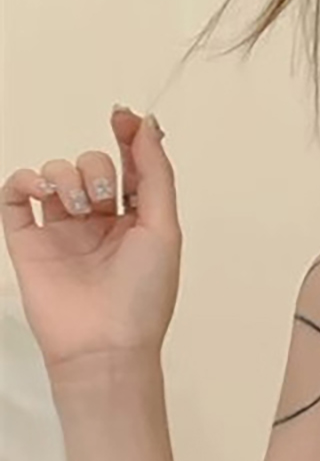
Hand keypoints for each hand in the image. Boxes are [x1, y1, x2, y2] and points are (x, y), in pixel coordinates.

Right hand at [2, 106, 181, 374]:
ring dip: (69, 180)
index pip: (130, 165)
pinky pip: (14, 194)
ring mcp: (61, 230)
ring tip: (79, 212)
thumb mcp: (163, 228)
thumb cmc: (143, 294)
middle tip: (104, 203)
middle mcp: (99, 221)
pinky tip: (41, 190)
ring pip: (56, 174)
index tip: (122, 116)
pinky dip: (24, 180)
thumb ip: (156, 175)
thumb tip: (148, 126)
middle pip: (92, 164)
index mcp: (137, 219)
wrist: (104, 344)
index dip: (127, 136)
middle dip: (98, 171)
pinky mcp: (27, 241)